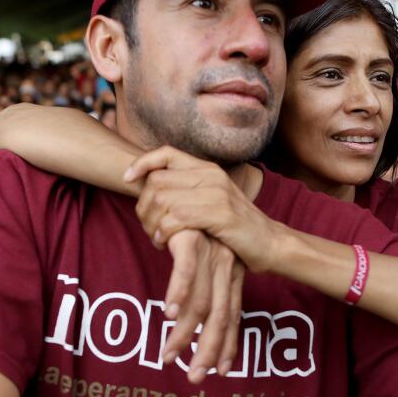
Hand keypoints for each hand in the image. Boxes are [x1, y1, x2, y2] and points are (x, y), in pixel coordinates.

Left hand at [128, 147, 281, 273]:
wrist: (270, 243)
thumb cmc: (236, 226)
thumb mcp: (212, 200)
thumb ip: (188, 190)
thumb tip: (154, 189)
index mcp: (208, 168)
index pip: (165, 153)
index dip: (142, 163)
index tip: (127, 179)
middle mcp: (211, 175)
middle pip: (157, 180)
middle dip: (144, 206)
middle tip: (147, 227)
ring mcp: (217, 194)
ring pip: (163, 200)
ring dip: (151, 223)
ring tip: (155, 237)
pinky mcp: (220, 215)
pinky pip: (176, 218)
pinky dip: (163, 232)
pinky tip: (164, 242)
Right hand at [162, 231, 244, 383]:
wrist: (176, 186)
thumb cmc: (182, 226)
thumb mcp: (197, 259)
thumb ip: (197, 287)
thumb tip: (187, 318)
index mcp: (229, 273)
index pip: (231, 315)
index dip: (227, 344)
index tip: (221, 371)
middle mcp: (224, 266)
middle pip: (220, 316)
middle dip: (209, 350)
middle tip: (197, 378)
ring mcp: (210, 253)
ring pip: (201, 302)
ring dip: (185, 333)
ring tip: (170, 356)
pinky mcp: (192, 238)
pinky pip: (185, 271)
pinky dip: (178, 293)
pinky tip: (169, 313)